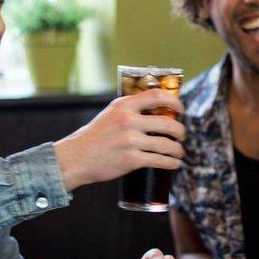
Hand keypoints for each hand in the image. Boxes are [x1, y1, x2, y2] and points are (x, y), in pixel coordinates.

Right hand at [53, 89, 185, 189]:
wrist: (76, 158)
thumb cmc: (95, 137)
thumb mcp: (111, 114)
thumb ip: (130, 110)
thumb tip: (158, 111)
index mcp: (124, 105)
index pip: (157, 96)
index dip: (174, 102)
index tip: (181, 110)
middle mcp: (128, 120)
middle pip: (168, 123)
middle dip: (181, 132)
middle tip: (182, 136)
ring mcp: (130, 140)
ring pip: (167, 144)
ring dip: (178, 150)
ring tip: (179, 152)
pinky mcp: (131, 159)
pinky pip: (160, 160)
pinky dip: (171, 163)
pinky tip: (174, 163)